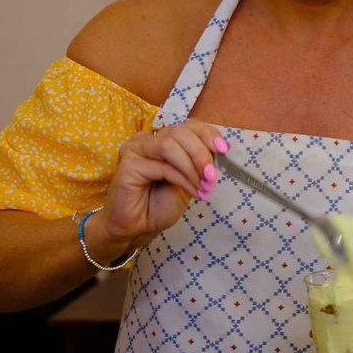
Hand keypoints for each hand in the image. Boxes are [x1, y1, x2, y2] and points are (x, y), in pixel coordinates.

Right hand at [93, 121, 227, 256]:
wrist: (137, 227)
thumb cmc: (160, 204)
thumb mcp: (188, 179)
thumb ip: (199, 162)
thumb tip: (222, 151)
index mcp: (163, 138)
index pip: (189, 125)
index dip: (208, 134)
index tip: (224, 150)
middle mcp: (147, 139)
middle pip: (181, 132)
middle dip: (202, 154)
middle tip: (212, 176)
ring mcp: (136, 149)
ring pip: (171, 146)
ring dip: (193, 167)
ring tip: (204, 186)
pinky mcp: (128, 163)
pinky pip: (163, 166)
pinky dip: (183, 179)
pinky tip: (192, 192)